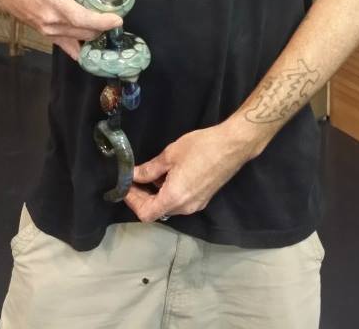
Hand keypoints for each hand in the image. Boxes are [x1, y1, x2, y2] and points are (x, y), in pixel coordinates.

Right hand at [0, 0, 122, 59]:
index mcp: (55, 1)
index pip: (82, 18)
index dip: (102, 21)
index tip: (117, 19)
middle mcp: (51, 21)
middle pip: (85, 32)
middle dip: (103, 25)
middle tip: (111, 14)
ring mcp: (49, 32)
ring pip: (80, 39)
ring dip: (94, 32)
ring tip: (101, 21)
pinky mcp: (47, 37)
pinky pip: (69, 48)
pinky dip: (82, 46)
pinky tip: (91, 41)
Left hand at [124, 123, 252, 222]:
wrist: (232, 145)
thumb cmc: (201, 147)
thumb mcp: (170, 155)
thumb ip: (150, 169)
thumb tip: (133, 175)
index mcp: (174, 197)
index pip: (146, 213)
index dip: (132, 202)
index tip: (125, 186)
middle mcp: (185, 207)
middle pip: (156, 211)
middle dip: (142, 197)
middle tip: (133, 179)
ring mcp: (196, 204)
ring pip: (168, 206)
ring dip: (155, 194)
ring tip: (148, 174)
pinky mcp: (203, 198)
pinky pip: (180, 201)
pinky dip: (169, 192)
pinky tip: (167, 175)